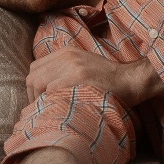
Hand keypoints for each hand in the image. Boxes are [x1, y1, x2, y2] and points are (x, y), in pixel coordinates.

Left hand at [27, 48, 163, 106]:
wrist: (131, 80)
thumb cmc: (109, 81)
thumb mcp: (84, 67)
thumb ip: (66, 72)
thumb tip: (45, 91)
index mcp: (66, 52)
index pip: (35, 68)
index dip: (33, 87)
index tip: (40, 101)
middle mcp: (66, 56)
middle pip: (33, 76)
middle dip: (32, 96)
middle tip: (41, 110)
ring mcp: (72, 65)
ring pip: (39, 83)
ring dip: (40, 100)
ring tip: (49, 111)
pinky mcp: (79, 76)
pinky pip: (52, 89)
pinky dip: (51, 101)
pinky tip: (59, 110)